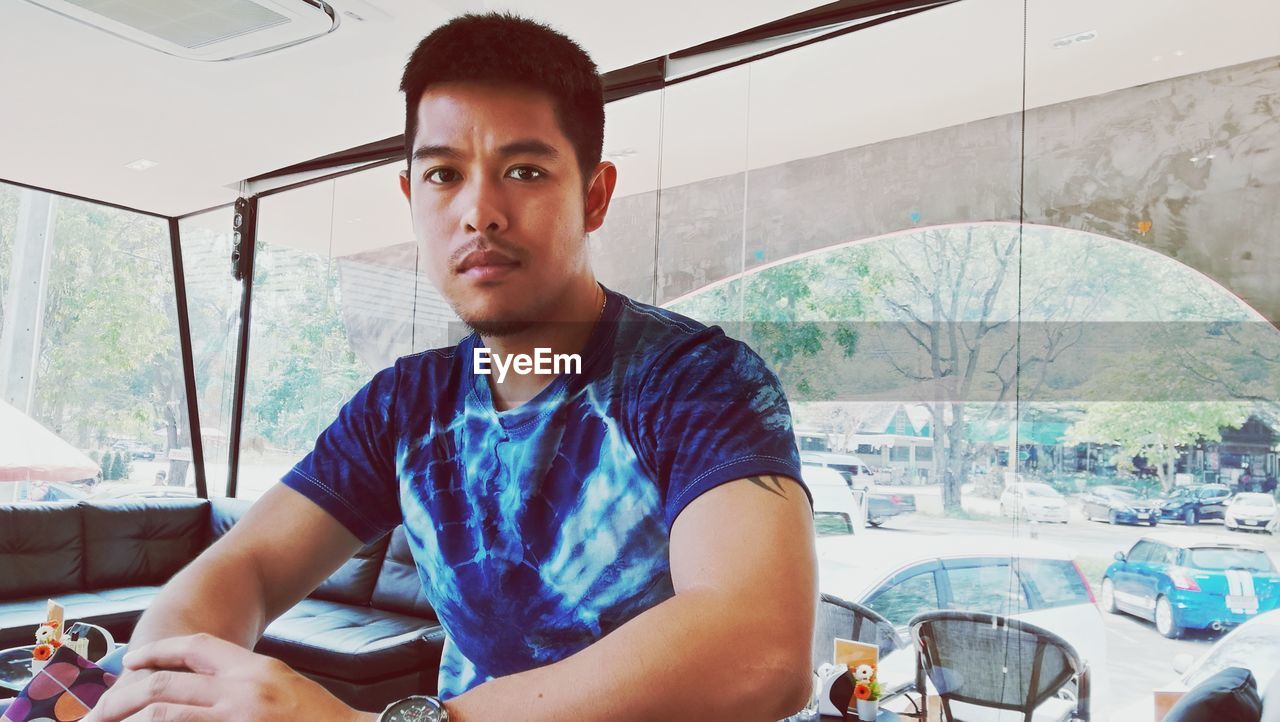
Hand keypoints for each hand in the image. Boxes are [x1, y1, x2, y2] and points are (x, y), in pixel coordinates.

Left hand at [83, 633, 375, 721]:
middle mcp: (244, 689)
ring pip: (165, 714)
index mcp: (256, 669)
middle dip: (122, 697)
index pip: (196, 648)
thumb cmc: (321, 720)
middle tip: (97, 712)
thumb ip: (248, 684)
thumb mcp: (284, 689)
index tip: (131, 662)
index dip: (159, 652)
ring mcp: (239, 718)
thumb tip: (207, 689)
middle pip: (166, 684)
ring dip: (131, 720)